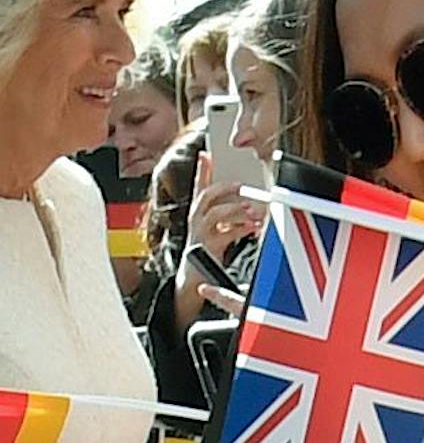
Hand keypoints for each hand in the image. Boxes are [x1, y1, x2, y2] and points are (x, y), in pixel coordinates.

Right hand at [174, 156, 258, 334]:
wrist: (192, 288)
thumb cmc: (207, 262)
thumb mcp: (216, 237)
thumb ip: (229, 221)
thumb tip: (251, 206)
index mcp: (197, 219)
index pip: (198, 189)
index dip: (202, 171)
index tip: (206, 154)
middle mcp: (195, 225)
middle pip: (204, 198)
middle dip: (223, 189)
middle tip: (240, 185)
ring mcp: (199, 237)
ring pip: (213, 214)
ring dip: (234, 210)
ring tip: (251, 211)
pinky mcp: (206, 251)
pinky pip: (224, 234)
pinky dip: (241, 229)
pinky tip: (252, 229)